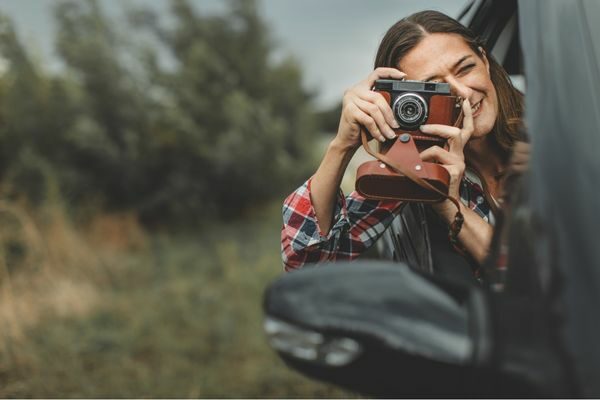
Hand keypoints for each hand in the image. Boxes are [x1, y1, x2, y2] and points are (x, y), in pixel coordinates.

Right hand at [333, 67, 405, 150]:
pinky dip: (376, 130)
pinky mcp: (349, 111)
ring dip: (384, 125)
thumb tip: (400, 110)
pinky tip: (380, 137)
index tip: (403, 75)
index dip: (390, 72)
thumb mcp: (374, 114)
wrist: (346, 141)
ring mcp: (350, 99)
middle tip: (396, 125)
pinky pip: (368, 120)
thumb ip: (382, 107)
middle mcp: (354, 90)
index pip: (377, 73)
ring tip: (389, 134)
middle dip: (389, 113)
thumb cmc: (361, 128)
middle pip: (378, 97)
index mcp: (361, 87)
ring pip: (374, 109)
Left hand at [418, 99, 473, 220]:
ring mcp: (459, 163)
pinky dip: (426, 160)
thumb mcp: (426, 166)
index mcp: (454, 151)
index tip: (465, 100)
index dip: (466, 114)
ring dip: (432, 143)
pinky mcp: (455, 171)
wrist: (442, 207)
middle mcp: (459, 155)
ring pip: (451, 140)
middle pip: (459, 131)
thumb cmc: (433, 186)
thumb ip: (420, 153)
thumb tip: (400, 142)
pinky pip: (439, 158)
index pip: (465, 128)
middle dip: (440, 126)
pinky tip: (420, 168)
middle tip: (423, 128)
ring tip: (419, 154)